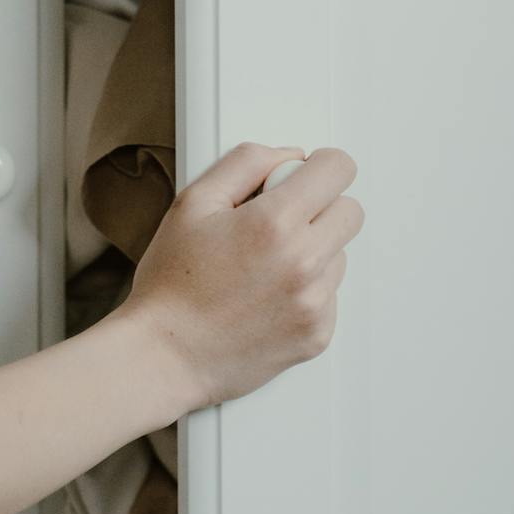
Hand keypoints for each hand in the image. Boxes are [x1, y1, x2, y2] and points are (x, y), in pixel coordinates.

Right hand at [125, 141, 363, 411]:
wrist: (163, 356)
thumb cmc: (171, 286)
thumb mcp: (193, 203)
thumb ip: (246, 164)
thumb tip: (287, 156)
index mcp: (274, 223)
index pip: (338, 169)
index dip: (320, 166)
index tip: (304, 176)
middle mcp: (303, 263)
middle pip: (350, 211)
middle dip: (320, 207)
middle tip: (279, 221)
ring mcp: (314, 303)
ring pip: (340, 255)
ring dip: (314, 252)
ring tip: (264, 267)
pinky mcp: (317, 335)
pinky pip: (330, 296)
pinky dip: (307, 291)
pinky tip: (267, 297)